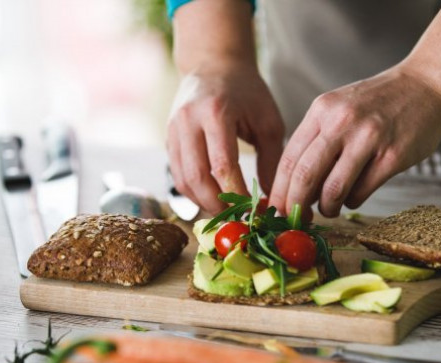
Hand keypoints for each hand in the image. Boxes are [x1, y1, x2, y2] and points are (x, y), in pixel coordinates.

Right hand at [167, 66, 283, 214]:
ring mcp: (173, 131)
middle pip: (197, 177)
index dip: (237, 194)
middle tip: (238, 218)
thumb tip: (273, 201)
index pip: (222, 165)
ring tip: (227, 211)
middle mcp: (188, 121)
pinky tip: (213, 198)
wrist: (213, 65)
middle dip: (218, 204)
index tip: (254, 210)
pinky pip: (177, 175)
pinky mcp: (168, 140)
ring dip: (204, 202)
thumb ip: (272, 161)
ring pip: (182, 180)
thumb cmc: (247, 93)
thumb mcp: (268, 121)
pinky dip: (194, 193)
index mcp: (216, 112)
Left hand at [269, 65, 440, 217]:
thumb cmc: (379, 103)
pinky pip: (361, 192)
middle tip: (296, 219)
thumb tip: (295, 186)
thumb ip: (317, 140)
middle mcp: (342, 122)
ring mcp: (368, 139)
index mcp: (322, 110)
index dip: (279, 191)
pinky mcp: (393, 156)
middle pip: (305, 176)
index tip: (276, 209)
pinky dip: (352, 202)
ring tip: (329, 209)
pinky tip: (354, 196)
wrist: (428, 84)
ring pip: (333, 190)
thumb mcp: (339, 108)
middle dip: (295, 205)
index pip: (289, 159)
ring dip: (327, 208)